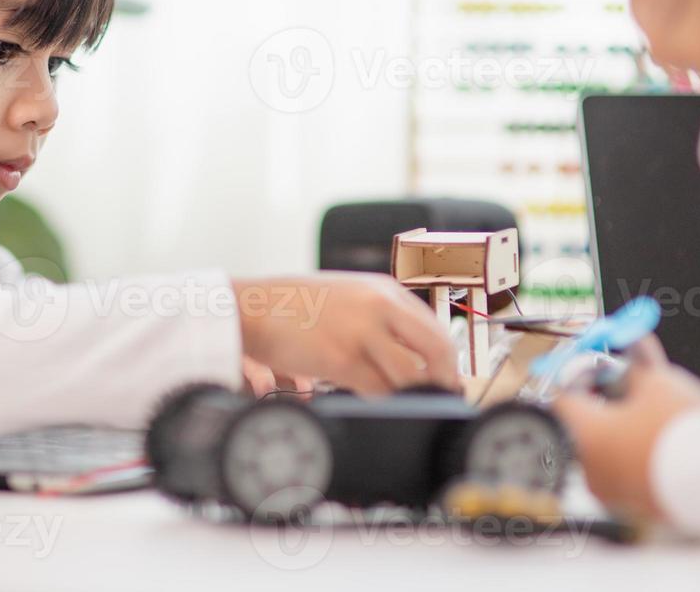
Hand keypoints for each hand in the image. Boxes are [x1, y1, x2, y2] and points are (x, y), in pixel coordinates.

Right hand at [232, 274, 459, 395]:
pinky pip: (379, 391)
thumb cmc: (294, 304)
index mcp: (383, 289)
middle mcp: (379, 306)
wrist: (252, 306)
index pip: (434, 327)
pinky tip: (383, 409)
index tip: (446, 379)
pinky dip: (387, 405)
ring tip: (411, 409)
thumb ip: (379, 316)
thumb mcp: (347, 295)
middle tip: (441, 399)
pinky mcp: (341, 359)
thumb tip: (410, 353)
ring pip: (411, 376)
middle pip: (436, 350)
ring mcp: (361, 333)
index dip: (447, 360)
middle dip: (444, 380)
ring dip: (415, 397)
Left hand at [552, 337, 699, 518]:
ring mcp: (611, 492)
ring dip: (623, 429)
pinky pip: (629, 475)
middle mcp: (587, 467)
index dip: (581, 375)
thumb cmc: (681, 431)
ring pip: (607, 452)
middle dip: (604, 402)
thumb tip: (635, 340)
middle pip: (584, 425)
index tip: (599, 365)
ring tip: (652, 413)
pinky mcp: (637, 508)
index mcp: (581, 433)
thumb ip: (639, 361)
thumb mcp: (658, 383)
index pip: (563, 396)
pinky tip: (664, 444)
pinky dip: (639, 456)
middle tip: (627, 385)